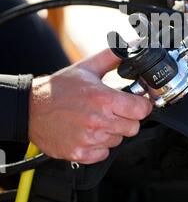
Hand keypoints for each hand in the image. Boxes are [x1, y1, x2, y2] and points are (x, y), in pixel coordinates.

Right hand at [29, 48, 151, 163]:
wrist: (31, 109)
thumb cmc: (59, 88)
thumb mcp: (87, 67)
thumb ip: (113, 57)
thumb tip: (132, 47)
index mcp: (103, 99)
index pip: (142, 110)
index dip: (141, 105)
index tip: (135, 103)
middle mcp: (98, 121)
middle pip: (133, 127)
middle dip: (127, 118)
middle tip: (112, 111)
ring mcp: (89, 139)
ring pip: (118, 140)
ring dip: (112, 132)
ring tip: (96, 120)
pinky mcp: (80, 153)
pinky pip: (103, 153)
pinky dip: (99, 145)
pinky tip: (88, 132)